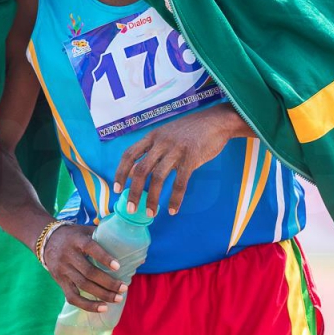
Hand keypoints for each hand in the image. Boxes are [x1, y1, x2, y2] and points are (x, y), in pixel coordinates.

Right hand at [41, 223, 125, 311]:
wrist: (46, 240)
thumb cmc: (74, 236)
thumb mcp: (86, 230)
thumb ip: (104, 237)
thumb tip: (133, 251)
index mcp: (76, 240)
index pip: (90, 247)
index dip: (104, 257)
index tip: (118, 267)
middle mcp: (68, 255)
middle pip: (88, 272)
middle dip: (108, 282)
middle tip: (124, 288)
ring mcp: (63, 270)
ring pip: (83, 286)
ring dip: (102, 295)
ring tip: (118, 298)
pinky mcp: (60, 282)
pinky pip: (73, 297)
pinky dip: (88, 305)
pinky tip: (102, 308)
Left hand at [113, 103, 253, 215]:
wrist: (216, 121)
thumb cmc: (190, 131)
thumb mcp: (165, 136)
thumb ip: (150, 153)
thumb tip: (133, 172)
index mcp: (152, 137)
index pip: (129, 154)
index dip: (121, 173)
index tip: (117, 189)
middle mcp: (161, 142)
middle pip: (141, 169)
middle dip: (134, 191)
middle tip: (131, 208)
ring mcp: (176, 149)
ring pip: (158, 177)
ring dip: (152, 198)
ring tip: (151, 213)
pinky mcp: (192, 156)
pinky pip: (180, 181)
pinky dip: (175, 197)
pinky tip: (172, 209)